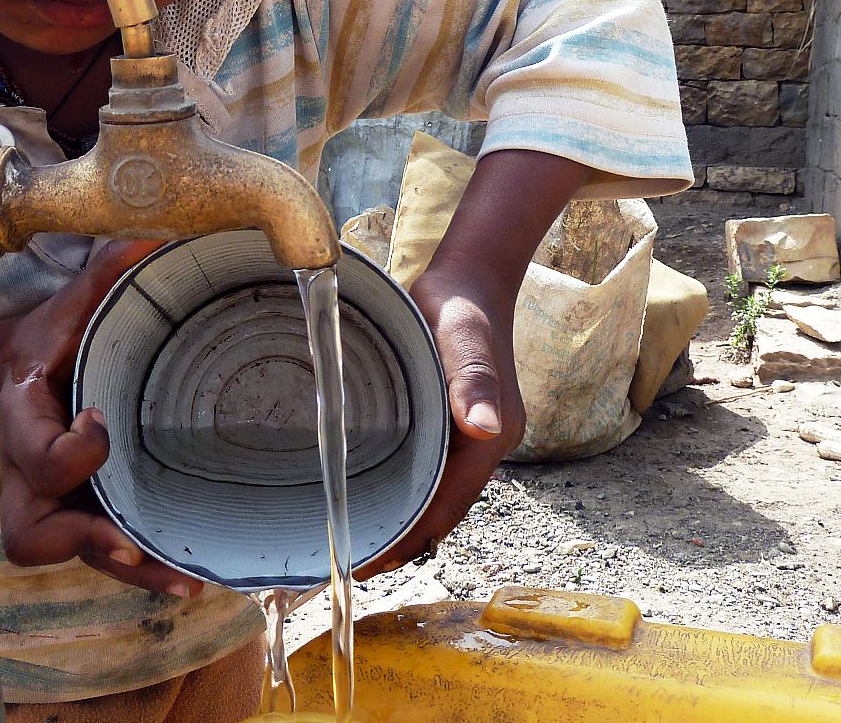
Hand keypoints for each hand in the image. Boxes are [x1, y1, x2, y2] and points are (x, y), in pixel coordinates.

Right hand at [0, 239, 202, 595]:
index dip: (66, 450)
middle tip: (132, 540)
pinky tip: (192, 577)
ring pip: (68, 552)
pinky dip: (143, 569)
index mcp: (27, 414)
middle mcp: (29, 471)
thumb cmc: (52, 337)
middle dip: (82, 537)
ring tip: (183, 578)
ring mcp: (54, 501)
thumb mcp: (73, 303)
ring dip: (124, 567)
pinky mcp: (83, 512)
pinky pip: (102, 552)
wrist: (19, 371)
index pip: (34, 450)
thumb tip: (155, 235)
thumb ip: (109, 273)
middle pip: (32, 528)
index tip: (102, 423)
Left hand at [357, 256, 524, 575]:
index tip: (367, 562)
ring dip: (401, 521)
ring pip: (434, 495)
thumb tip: (485, 429)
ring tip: (354, 540)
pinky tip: (370, 495)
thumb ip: (474, 382)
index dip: (410, 540)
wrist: (469, 277)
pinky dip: (402, 491)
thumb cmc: (462, 307)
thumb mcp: (465, 341)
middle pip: (441, 511)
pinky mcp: (448, 424)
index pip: (448, 508)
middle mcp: (482, 445)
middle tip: (349, 563)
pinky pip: (427, 471)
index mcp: (490, 438)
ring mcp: (466, 437)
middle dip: (401, 542)